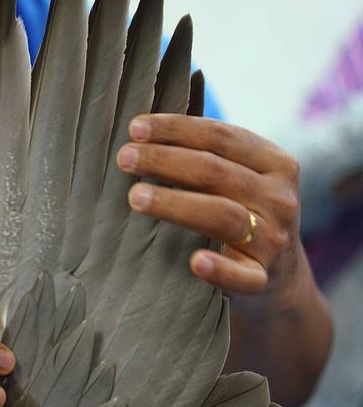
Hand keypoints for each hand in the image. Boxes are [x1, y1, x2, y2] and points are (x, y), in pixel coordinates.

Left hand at [117, 114, 300, 305]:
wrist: (281, 277)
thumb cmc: (244, 214)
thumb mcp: (243, 179)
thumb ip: (210, 154)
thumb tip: (145, 127)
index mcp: (276, 164)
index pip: (221, 137)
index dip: (176, 129)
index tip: (134, 128)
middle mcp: (279, 199)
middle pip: (215, 172)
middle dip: (165, 161)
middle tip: (124, 158)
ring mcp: (273, 240)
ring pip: (222, 216)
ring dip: (175, 204)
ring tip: (135, 197)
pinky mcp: (263, 280)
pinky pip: (242, 276)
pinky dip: (220, 270)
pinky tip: (196, 262)